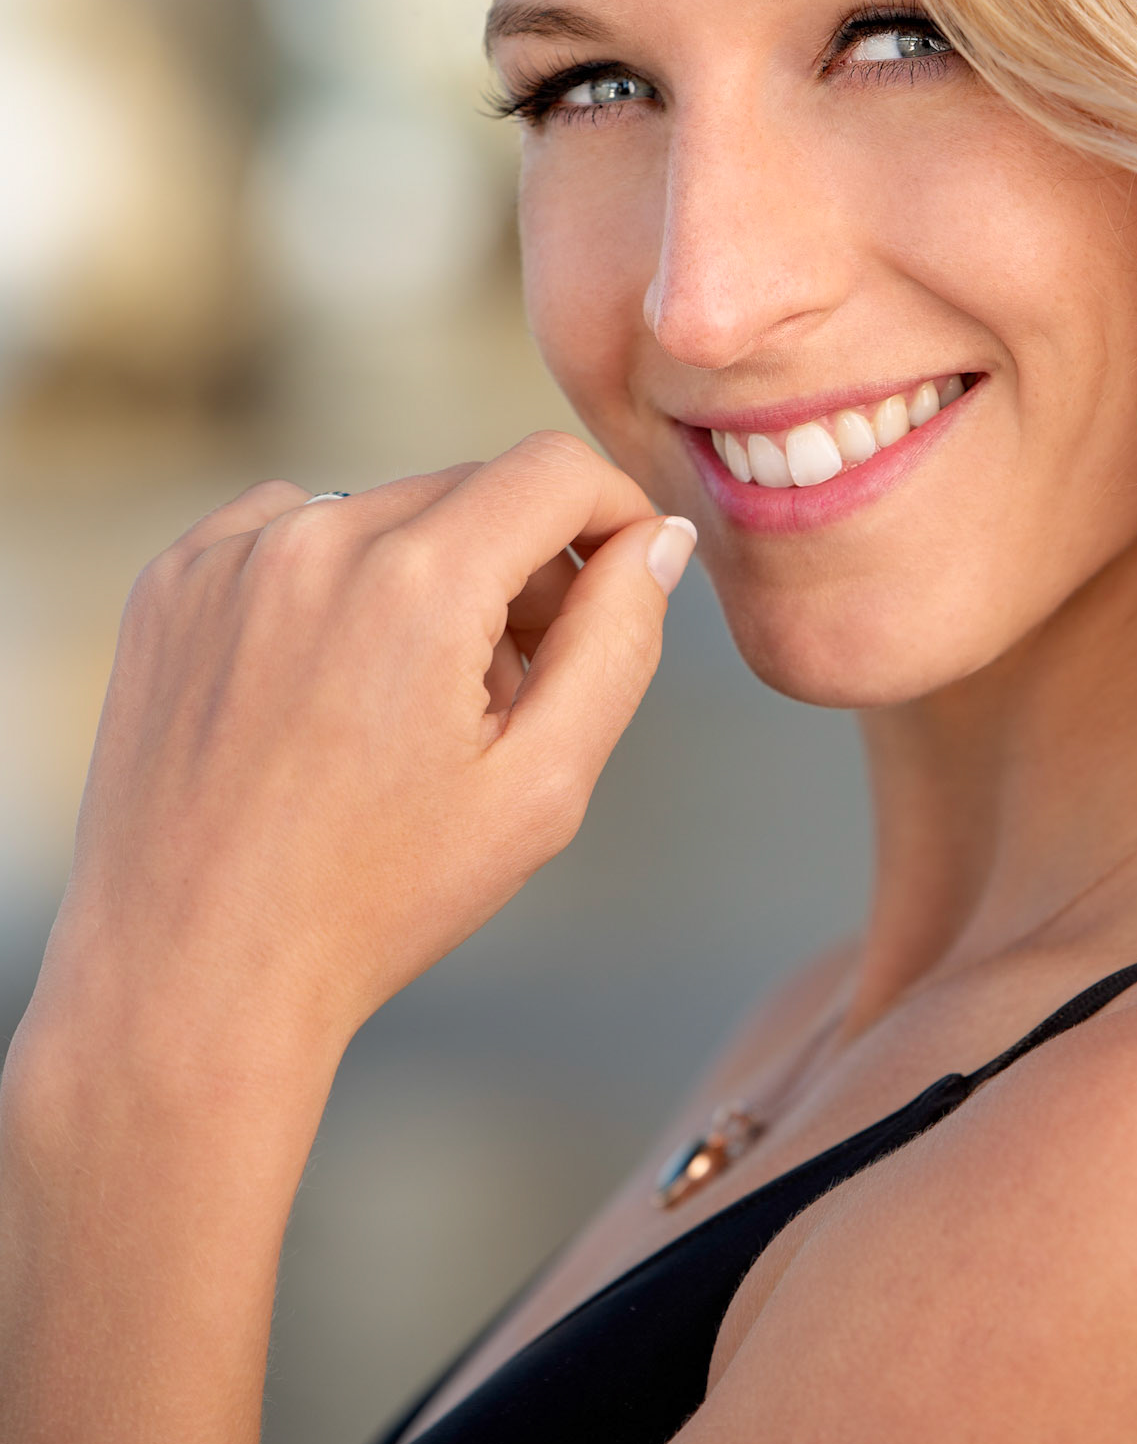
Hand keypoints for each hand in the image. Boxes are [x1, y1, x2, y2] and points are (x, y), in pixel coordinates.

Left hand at [36, 431, 695, 1062]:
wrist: (192, 973)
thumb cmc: (376, 898)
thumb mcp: (542, 786)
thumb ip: (619, 642)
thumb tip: (658, 540)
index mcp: (416, 584)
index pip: (555, 469)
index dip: (614, 511)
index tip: (622, 577)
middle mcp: (314, 540)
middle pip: (472, 490)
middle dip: (521, 566)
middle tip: (510, 689)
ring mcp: (227, 555)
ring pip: (386, 510)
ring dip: (427, 577)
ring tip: (406, 707)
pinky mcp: (172, 581)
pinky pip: (294, 532)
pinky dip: (336, 584)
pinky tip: (326, 688)